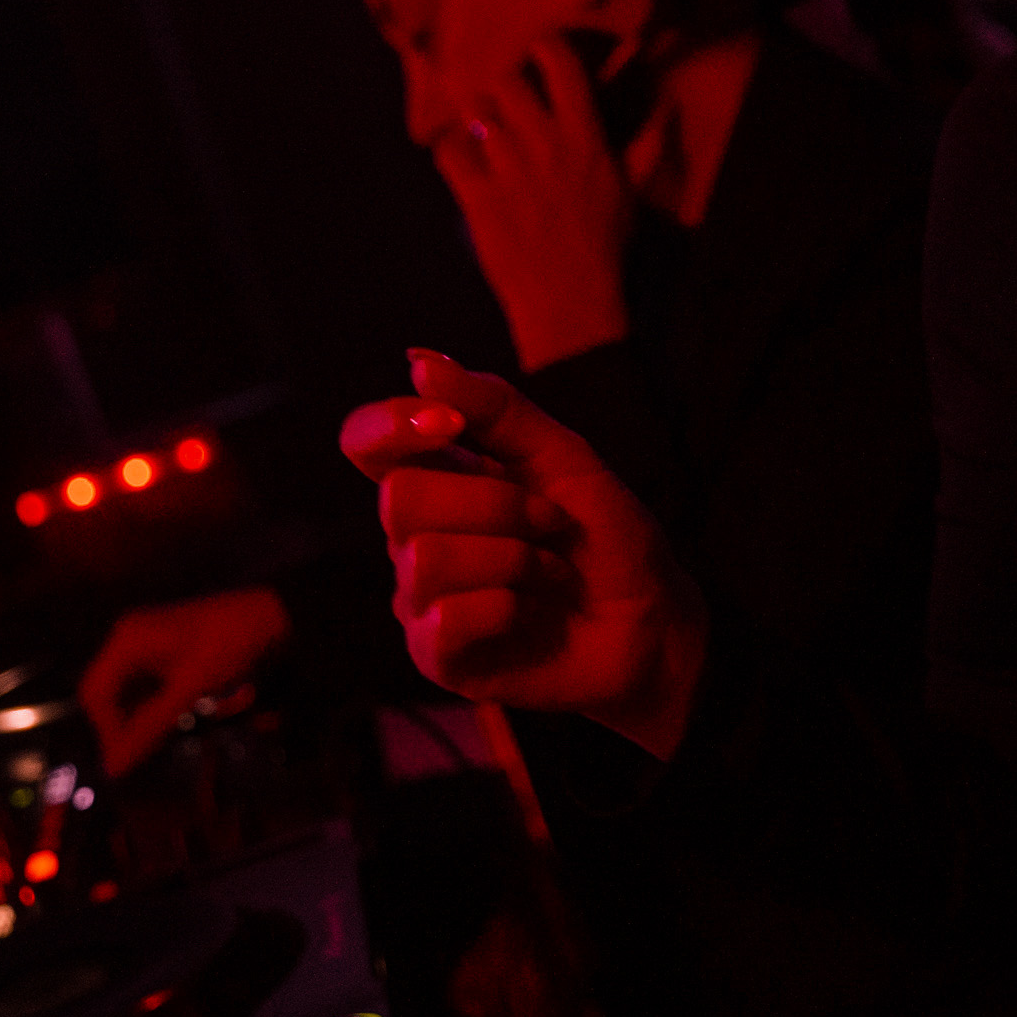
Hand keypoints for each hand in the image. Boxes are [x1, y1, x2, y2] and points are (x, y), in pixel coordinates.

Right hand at [78, 587, 291, 776]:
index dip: (107, 730)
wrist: (277, 613)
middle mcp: (130, 641)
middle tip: (146, 755)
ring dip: (142, 722)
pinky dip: (159, 712)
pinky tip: (176, 726)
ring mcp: (150, 648)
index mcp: (127, 641)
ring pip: (130, 697)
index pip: (95, 695)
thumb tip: (113, 769)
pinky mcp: (170, 657)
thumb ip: (150, 728)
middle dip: (124, 727)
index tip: (128, 758)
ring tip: (163, 743)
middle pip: (109, 696)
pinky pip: (151, 691)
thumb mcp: (190, 688)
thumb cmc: (230, 644)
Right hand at [339, 347, 706, 755]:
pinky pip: (445, 619)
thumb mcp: (563, 456)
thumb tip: (419, 361)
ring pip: (425, 558)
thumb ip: (495, 408)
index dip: (390, 425)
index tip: (451, 424)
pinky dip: (508, 607)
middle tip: (551, 524)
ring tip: (551, 574)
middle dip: (496, 504)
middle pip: (398, 498)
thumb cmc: (605, 536)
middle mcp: (415, 536)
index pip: (365, 441)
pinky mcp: (437, 655)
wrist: (651, 620)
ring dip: (515, 560)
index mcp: (439, 479)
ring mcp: (420, 599)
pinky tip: (531, 613)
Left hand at [438, 35, 635, 371]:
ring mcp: (507, 169)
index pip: (559, 65)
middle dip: (503, 90)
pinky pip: (448, 152)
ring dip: (477, 120)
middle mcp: (544, 143)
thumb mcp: (631, 193)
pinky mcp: (476, 197)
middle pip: (507, 82)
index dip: (544, 50)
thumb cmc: (605, 248)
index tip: (539, 56)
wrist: (570, 302)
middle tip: (506, 105)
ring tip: (483, 133)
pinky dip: (451, 152)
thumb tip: (665, 111)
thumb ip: (644, 148)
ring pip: (475, 112)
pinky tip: (462, 162)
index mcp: (585, 137)